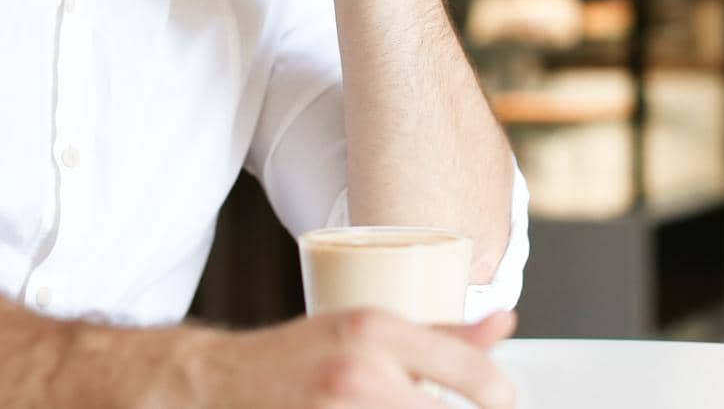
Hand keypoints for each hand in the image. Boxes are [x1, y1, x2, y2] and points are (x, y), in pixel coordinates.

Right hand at [165, 309, 517, 408]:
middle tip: (451, 404)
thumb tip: (503, 323)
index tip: (503, 401)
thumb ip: (440, 334)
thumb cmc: (297, 356)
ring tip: (402, 404)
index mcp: (375, 331)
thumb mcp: (369, 330)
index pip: (468, 372)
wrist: (219, 385)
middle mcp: (360, 373)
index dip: (498, 393)